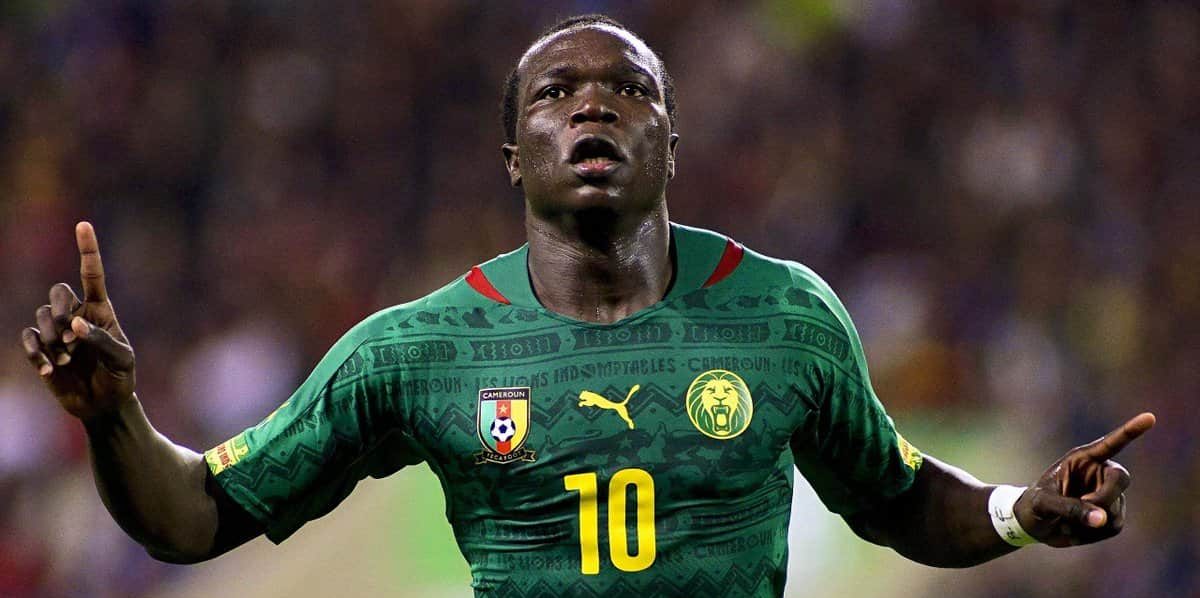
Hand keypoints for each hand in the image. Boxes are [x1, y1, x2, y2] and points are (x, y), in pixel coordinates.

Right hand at [20, 222, 135, 419]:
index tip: (83, 225)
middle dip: (61, 310)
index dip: (87, 249)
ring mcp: (57, 331)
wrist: (104, 404)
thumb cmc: (120, 376)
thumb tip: (76, 326)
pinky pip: (29, 338)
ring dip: (53, 339)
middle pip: (58, 292)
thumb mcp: (122, 359)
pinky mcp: (42, 349)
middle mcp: (76, 315)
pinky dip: (36, 352)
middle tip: (71, 337)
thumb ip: (102, 340)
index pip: (92, 274)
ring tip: (68, 361)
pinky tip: (50, 370)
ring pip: (42, 316)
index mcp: (101, 310)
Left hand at [1014, 413, 1155, 546]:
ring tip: (1063, 523)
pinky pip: (1112, 526)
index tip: (1150, 417)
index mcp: (1082, 459)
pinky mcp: (1110, 516)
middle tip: (1082, 507)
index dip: (1131, 431)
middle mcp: (1099, 474)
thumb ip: (1069, 508)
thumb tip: (1102, 519)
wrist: (1033, 525)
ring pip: (1115, 509)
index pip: (1111, 444)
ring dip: (1090, 522)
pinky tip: (1072, 530)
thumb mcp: (1043, 503)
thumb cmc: (1034, 505)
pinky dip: (1092, 533)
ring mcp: (1108, 495)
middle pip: (1120, 479)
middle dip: (1104, 497)